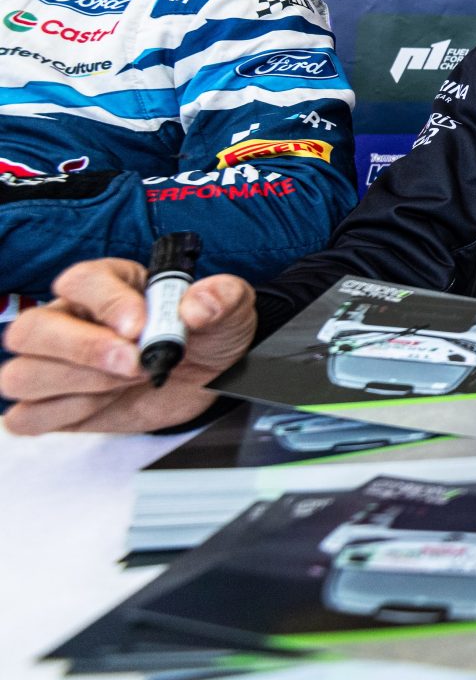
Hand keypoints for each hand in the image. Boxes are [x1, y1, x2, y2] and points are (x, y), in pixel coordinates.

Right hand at [1, 258, 254, 433]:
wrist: (210, 374)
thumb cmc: (207, 331)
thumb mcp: (230, 307)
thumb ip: (222, 297)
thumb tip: (197, 307)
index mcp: (106, 283)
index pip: (79, 280)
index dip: (106, 303)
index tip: (140, 325)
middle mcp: (70, 319)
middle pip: (31, 330)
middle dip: (83, 350)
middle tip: (135, 362)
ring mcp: (56, 363)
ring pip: (23, 375)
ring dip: (80, 385)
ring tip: (131, 380)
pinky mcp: (55, 405)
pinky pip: (27, 416)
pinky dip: (65, 415)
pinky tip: (106, 403)